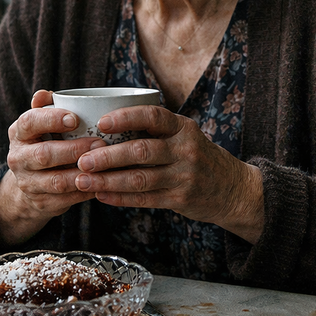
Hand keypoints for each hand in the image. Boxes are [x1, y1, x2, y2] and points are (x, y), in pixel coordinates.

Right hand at [0, 90, 100, 244]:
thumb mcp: (41, 125)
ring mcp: (28, 183)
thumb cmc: (44, 143)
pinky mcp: (41, 202)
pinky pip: (67, 199)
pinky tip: (106, 182)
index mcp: (18, 133)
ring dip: (83, 173)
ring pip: (57, 181)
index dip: (52, 119)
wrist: (30, 185)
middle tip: (100, 143)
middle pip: (44, 155)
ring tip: (106, 164)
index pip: (30, 122)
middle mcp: (18, 158)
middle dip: (74, 149)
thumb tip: (45, 94)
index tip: (76, 118)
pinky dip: (88, 191)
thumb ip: (46, 108)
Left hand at [72, 105, 264, 243]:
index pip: (153, 116)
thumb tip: (104, 127)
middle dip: (108, 156)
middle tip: (82, 159)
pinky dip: (120, 197)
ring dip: (108, 180)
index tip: (101, 123)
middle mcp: (185, 149)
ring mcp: (184, 176)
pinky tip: (101, 195)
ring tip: (83, 180)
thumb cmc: (197, 156)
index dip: (126, 118)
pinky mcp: (180, 198)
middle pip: (142, 151)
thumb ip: (156, 131)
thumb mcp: (185, 135)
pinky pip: (144, 199)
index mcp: (183, 127)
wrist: (232, 188)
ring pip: (139, 179)